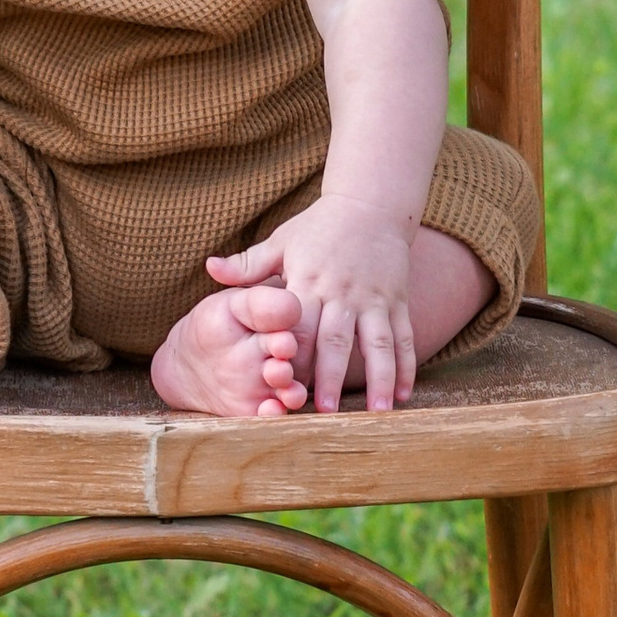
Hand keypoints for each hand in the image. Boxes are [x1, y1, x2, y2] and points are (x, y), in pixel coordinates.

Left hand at [208, 197, 419, 411]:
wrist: (370, 203)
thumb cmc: (318, 226)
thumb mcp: (281, 241)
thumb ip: (247, 264)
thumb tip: (209, 268)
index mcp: (310, 281)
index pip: (299, 326)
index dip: (293, 358)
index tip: (286, 387)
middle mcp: (343, 292)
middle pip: (337, 341)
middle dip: (332, 378)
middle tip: (327, 414)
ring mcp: (373, 297)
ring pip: (378, 343)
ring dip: (379, 379)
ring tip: (376, 414)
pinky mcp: (397, 299)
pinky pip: (404, 336)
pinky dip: (407, 366)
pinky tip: (404, 395)